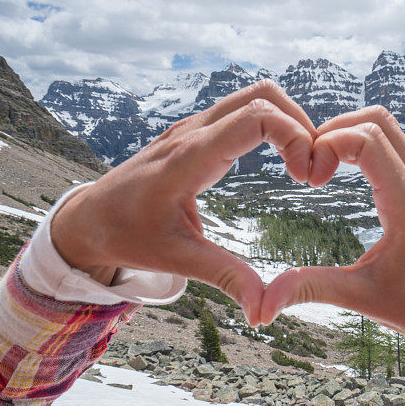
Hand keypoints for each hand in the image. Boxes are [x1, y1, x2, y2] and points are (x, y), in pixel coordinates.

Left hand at [50, 80, 315, 323]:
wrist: (90, 217)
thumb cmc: (127, 235)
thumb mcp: (176, 258)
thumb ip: (224, 277)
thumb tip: (264, 311)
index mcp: (189, 158)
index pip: (256, 117)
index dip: (295, 138)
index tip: (306, 178)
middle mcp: (193, 131)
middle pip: (263, 94)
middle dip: (301, 124)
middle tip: (314, 168)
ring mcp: (195, 126)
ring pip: (256, 95)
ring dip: (289, 121)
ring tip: (304, 163)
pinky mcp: (198, 131)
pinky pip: (244, 109)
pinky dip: (274, 124)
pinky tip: (282, 159)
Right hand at [261, 106, 404, 393]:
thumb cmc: (404, 307)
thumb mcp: (354, 297)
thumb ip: (307, 291)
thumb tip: (261, 306)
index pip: (369, 142)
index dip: (329, 144)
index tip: (310, 179)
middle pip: (378, 120)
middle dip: (334, 130)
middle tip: (309, 164)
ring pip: (385, 125)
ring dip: (346, 132)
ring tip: (318, 163)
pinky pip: (388, 142)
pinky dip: (357, 142)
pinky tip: (334, 169)